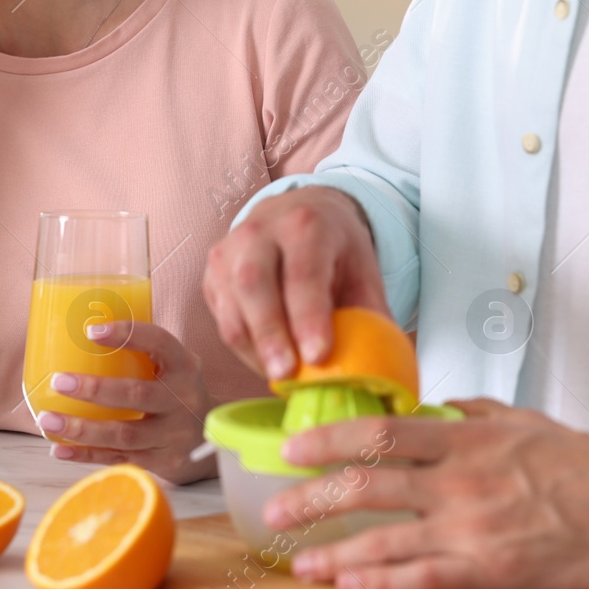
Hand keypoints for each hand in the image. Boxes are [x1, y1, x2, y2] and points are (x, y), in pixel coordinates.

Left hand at [34, 321, 214, 485]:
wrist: (211, 436)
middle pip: (137, 394)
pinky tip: (59, 449)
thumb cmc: (177, 391)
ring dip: (82, 429)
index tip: (91, 331)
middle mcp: (183, 399)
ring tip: (48, 420)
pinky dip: (86, 455)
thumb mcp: (174, 366)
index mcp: (184, 366)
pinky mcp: (163, 461)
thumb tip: (83, 334)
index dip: (127, 334)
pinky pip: (119, 458)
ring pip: (124, 434)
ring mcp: (174, 434)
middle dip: (94, 389)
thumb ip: (142, 353)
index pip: (159, 342)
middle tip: (58, 381)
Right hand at [203, 187, 387, 381]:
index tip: (318, 356)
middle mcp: (260, 231)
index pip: (303, 271)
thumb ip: (369, 314)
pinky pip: (222, 317)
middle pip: (255, 283)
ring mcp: (230, 250)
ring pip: (232, 304)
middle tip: (286, 374)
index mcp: (306, 223)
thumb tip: (375, 367)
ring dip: (254, 348)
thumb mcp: (362, 269)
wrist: (297, 211)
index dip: (308, 316)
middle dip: (270, 334)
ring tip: (279, 376)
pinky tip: (267, 361)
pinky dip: (243, 347)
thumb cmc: (333, 248)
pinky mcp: (213, 274)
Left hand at [262, 398, 588, 588]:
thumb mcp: (520, 419)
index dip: (330, 439)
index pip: (382, 433)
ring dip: (335, 553)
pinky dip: (382, 583)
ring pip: (384, 538)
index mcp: (466, 439)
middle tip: (277, 509)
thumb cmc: (583, 465)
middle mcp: (460, 480)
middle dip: (313, 498)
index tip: (295, 447)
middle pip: (367, 484)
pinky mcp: (489, 568)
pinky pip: (422, 577)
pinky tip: (352, 586)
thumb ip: (470, 412)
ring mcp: (471, 526)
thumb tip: (432, 409)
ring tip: (301, 561)